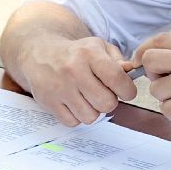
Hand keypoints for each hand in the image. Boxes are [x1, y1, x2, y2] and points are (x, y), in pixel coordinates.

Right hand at [20, 35, 139, 125]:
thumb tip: (130, 72)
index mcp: (88, 54)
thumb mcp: (98, 47)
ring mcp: (59, 88)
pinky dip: (76, 116)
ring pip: (91, 116)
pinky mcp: (48, 102)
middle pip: (106, 103)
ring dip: (93, 110)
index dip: (128, 90)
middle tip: (102, 93)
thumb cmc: (75, 53)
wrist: (40, 53)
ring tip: (86, 97)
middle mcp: (73, 70)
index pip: (117, 79)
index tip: (125, 91)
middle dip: (109, 101)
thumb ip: (118, 60)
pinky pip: (73, 122)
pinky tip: (73, 102)